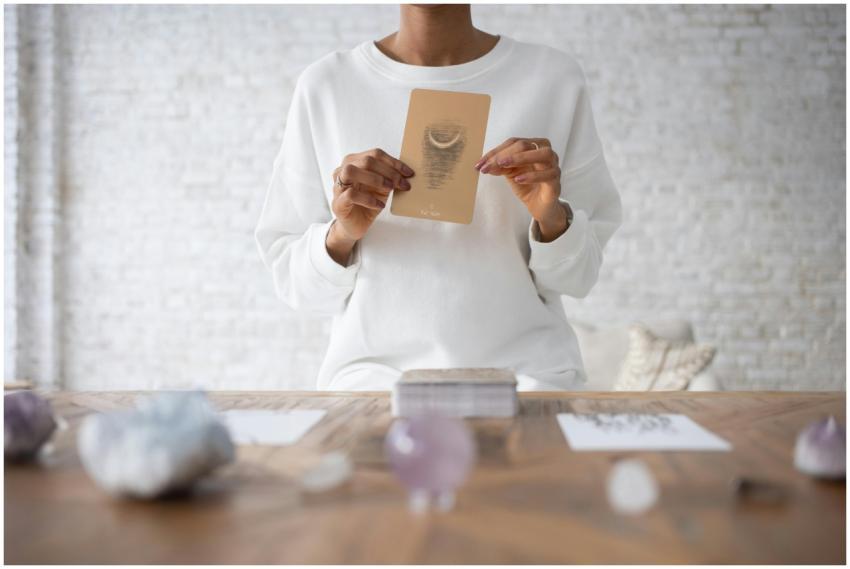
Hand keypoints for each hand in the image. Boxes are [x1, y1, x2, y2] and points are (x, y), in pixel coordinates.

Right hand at [326, 148, 413, 264]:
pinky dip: (369, 199)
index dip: (394, 162)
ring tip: (389, 189)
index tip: (409, 173)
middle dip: (388, 171)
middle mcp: (343, 170)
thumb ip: (390, 178)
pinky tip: (380, 205)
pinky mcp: (337, 202)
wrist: (355, 225)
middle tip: (402, 183)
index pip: (375, 154)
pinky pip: (351, 194)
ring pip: (351, 171)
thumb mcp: (382, 188)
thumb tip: (407, 172)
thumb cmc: (368, 203)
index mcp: (355, 162)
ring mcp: (338, 186)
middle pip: (366, 160)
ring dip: (375, 179)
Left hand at [475, 137, 569, 241]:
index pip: (514, 142)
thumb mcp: (509, 173)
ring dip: (521, 158)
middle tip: (490, 164)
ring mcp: (553, 166)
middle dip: (505, 154)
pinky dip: (532, 176)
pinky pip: (548, 175)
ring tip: (504, 165)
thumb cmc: (526, 184)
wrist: (539, 205)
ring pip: (543, 154)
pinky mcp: (555, 182)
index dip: (496, 151)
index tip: (480, 163)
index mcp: (533, 146)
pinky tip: (518, 179)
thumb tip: (485, 164)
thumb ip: (500, 166)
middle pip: (526, 145)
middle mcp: (545, 153)